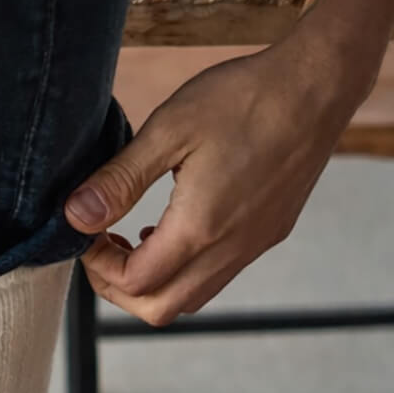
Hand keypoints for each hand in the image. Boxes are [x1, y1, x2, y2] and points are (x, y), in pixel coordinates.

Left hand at [63, 27, 374, 324]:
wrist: (318, 83)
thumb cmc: (244, 98)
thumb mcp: (168, 130)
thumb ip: (119, 180)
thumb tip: (76, 217)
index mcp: (201, 227)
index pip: (136, 283)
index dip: (99, 268)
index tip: (85, 234)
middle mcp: (232, 247)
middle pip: (162, 309)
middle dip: (119, 290)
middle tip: (99, 249)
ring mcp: (256, 244)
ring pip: (193, 297)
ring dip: (153, 283)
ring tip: (129, 238)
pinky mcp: (270, 231)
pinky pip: (219, 274)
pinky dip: (185, 270)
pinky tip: (170, 228)